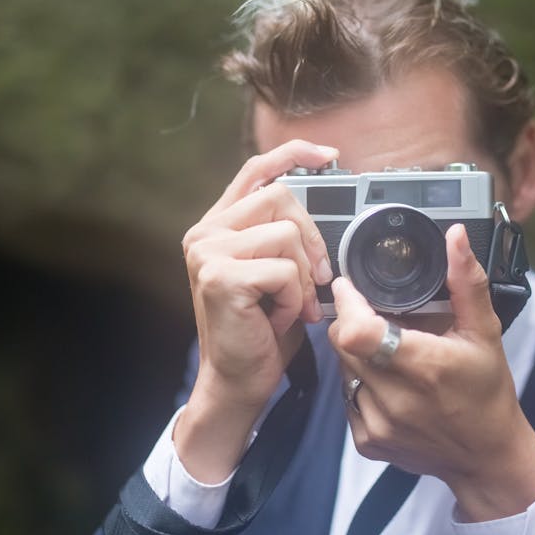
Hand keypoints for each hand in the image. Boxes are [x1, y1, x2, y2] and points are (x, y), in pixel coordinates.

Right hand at [176, 140, 337, 481]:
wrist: (237, 381)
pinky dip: (293, 298)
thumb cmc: (261, 330)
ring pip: (286, 234)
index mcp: (218, 225)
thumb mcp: (276, 272)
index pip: (255, 170)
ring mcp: (208, 253)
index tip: (329, 156)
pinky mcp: (219, 277)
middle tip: (316, 280)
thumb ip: (284, 235)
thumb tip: (324, 200)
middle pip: (281, 197)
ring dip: (302, 277)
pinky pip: (284, 270)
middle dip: (312, 239)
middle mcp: (205, 233)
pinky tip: (279, 318)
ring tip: (290, 306)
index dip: (293, 153)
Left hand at [328, 224, 534, 520]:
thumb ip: (467, 282)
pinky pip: (346, 398)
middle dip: (353, 322)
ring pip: (341, 369)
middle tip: (379, 318)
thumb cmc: (488, 392)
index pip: (357, 331)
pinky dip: (360, 383)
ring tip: (389, 352)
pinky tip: (389, 384)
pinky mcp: (367, 442)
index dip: (347, 304)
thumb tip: (456, 236)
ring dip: (356, 353)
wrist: (487, 458)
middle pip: (342, 344)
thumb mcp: (485, 332)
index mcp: (425, 367)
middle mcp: (396, 399)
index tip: (350, 286)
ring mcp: (378, 424)